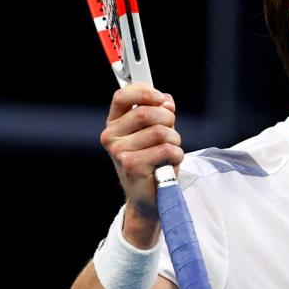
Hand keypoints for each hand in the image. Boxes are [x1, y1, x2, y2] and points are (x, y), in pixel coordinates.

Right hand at [100, 84, 182, 217]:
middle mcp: (111, 136)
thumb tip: (166, 100)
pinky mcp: (132, 166)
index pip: (122, 96)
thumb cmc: (152, 160)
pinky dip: (176, 155)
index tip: (161, 98)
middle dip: (168, 119)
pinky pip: (167, 149)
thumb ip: (159, 112)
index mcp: (114, 124)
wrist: (148, 196)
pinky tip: (168, 163)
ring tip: (168, 151)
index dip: (144, 92)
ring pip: (161, 132)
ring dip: (174, 140)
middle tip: (171, 132)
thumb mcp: (154, 132)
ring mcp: (119, 152)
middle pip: (147, 113)